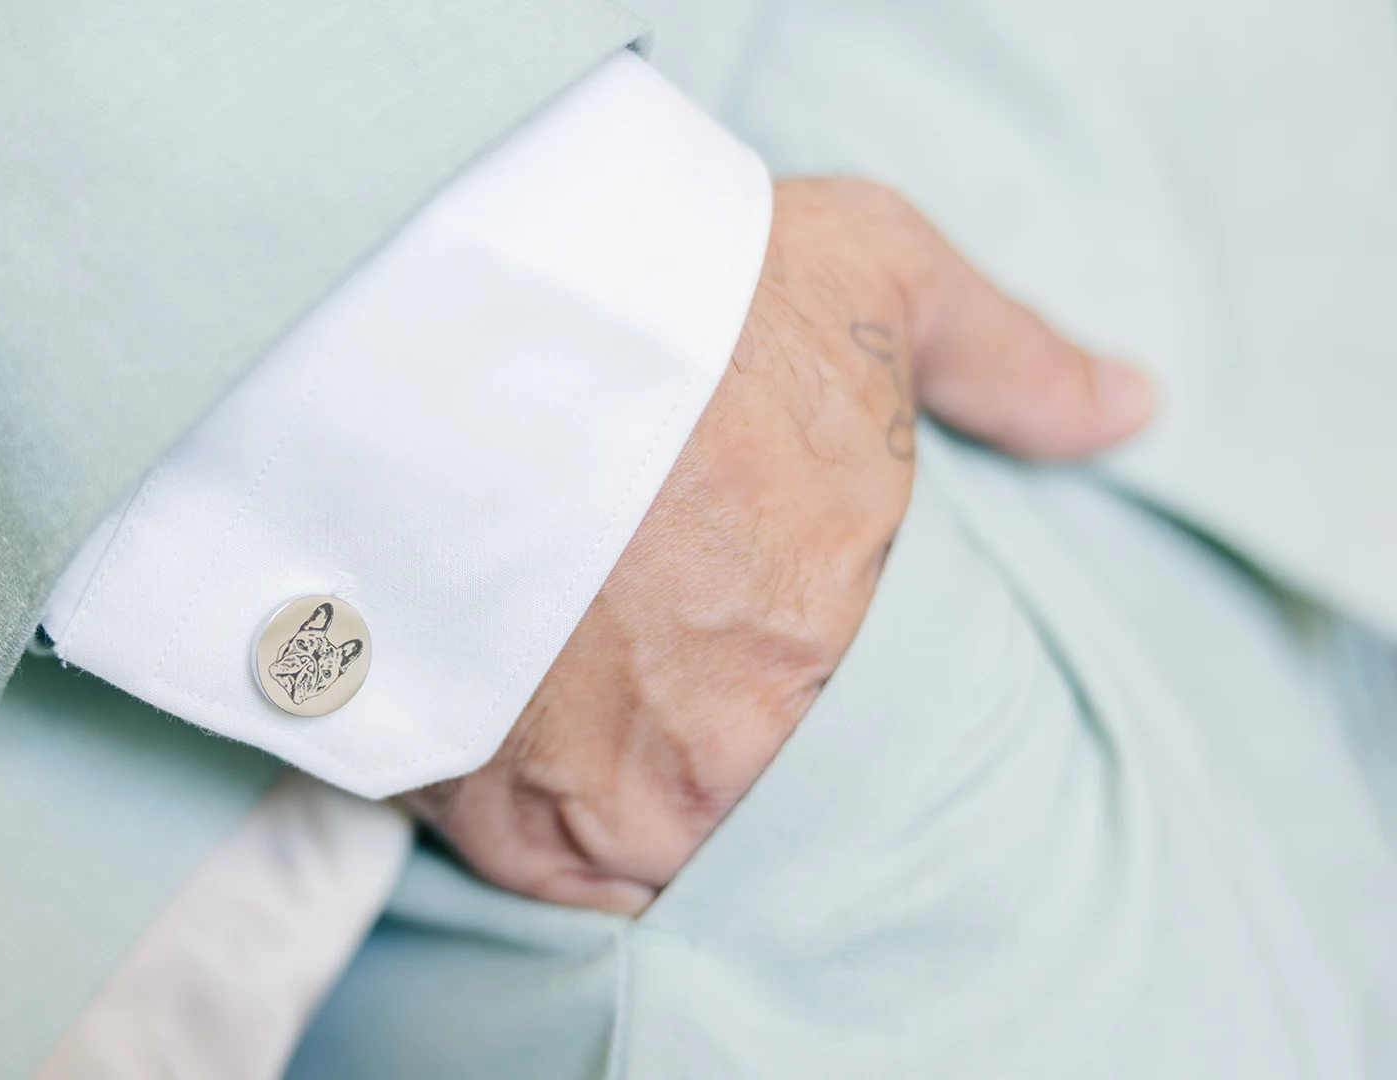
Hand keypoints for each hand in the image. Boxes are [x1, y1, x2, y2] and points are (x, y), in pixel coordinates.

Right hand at [400, 178, 1155, 913]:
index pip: (850, 735)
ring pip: (640, 847)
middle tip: (660, 670)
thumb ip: (1008, 360)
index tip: (748, 634)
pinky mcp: (474, 799)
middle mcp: (722, 750)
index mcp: (826, 641)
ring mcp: (593, 788)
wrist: (468, 319)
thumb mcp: (875, 273)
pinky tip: (514, 737)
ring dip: (621, 792)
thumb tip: (1131, 409)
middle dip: (715, 749)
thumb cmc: (679, 289)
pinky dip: (526, 821)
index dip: (801, 687)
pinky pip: (528, 869)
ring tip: (582, 705)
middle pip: (742, 799)